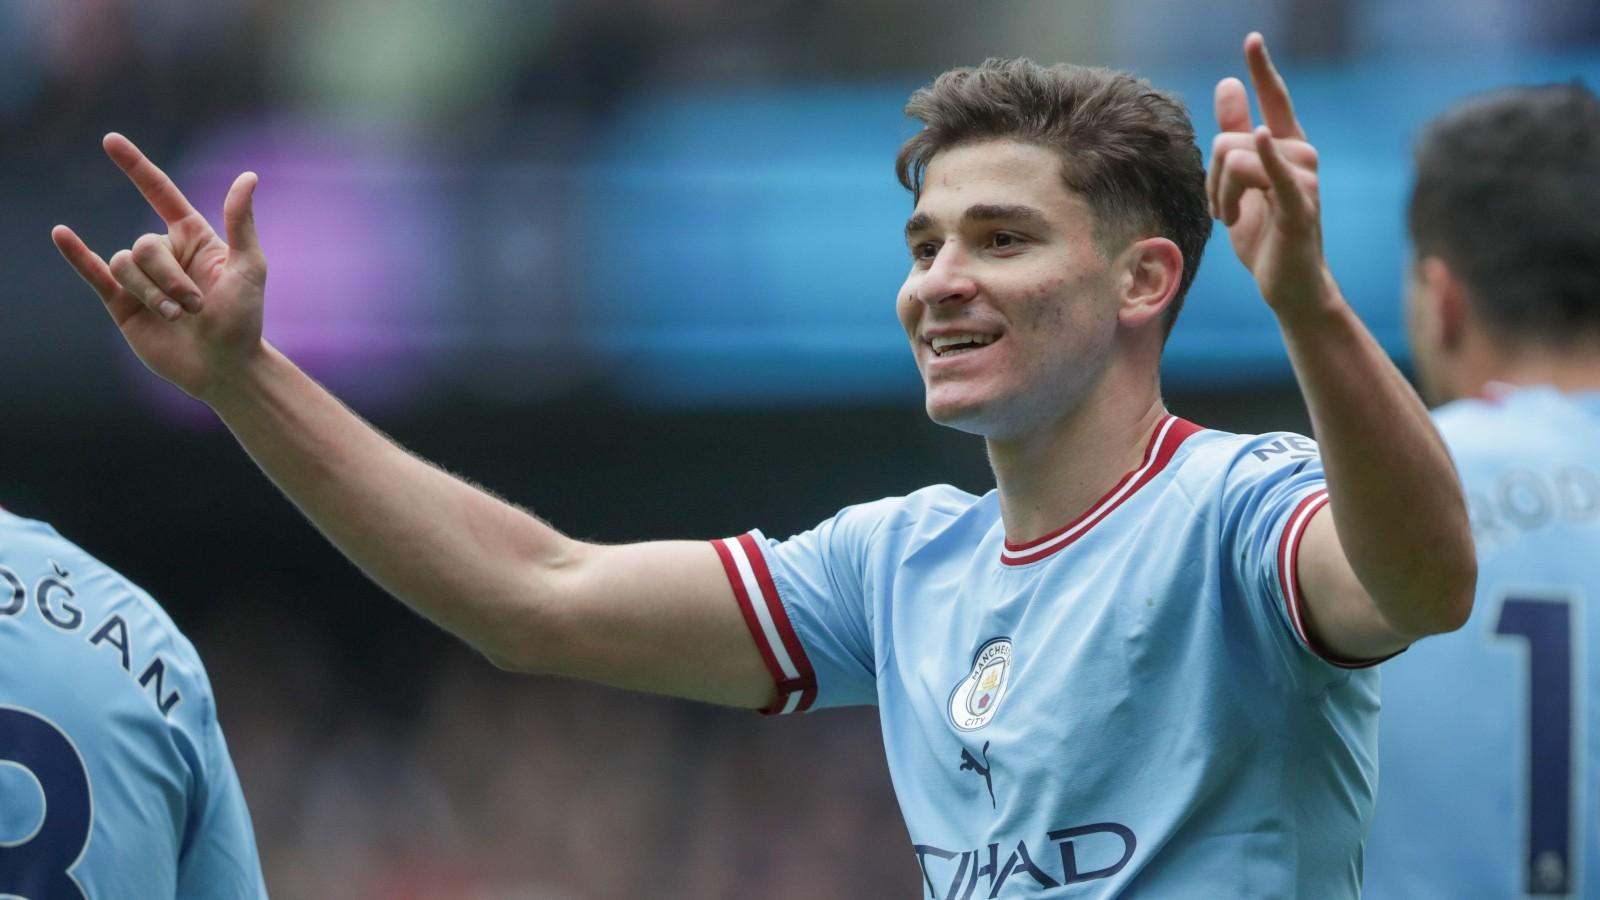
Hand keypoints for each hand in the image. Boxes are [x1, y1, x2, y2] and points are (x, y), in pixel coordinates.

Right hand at [53, 133, 266, 401]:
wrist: (224, 366)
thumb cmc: (244, 318)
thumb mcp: (248, 267)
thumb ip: (240, 222)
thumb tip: (248, 176)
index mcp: (193, 238)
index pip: (159, 193)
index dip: (135, 167)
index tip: (111, 140)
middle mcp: (165, 254)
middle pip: (144, 244)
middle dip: (170, 278)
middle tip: (196, 306)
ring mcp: (141, 279)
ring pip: (125, 265)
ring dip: (153, 294)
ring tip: (178, 317)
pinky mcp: (122, 304)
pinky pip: (95, 273)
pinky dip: (76, 254)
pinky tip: (61, 233)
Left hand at [1207, 33, 1329, 314]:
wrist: (1288, 287)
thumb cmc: (1265, 237)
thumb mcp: (1239, 182)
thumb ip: (1235, 135)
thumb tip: (1227, 84)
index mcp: (1285, 148)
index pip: (1275, 99)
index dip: (1263, 69)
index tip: (1252, 38)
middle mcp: (1300, 156)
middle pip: (1229, 140)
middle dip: (1210, 177)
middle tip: (1219, 209)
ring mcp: (1304, 181)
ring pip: (1234, 160)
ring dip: (1218, 196)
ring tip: (1230, 219)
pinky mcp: (1300, 209)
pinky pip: (1276, 176)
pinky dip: (1266, 158)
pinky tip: (1262, 138)